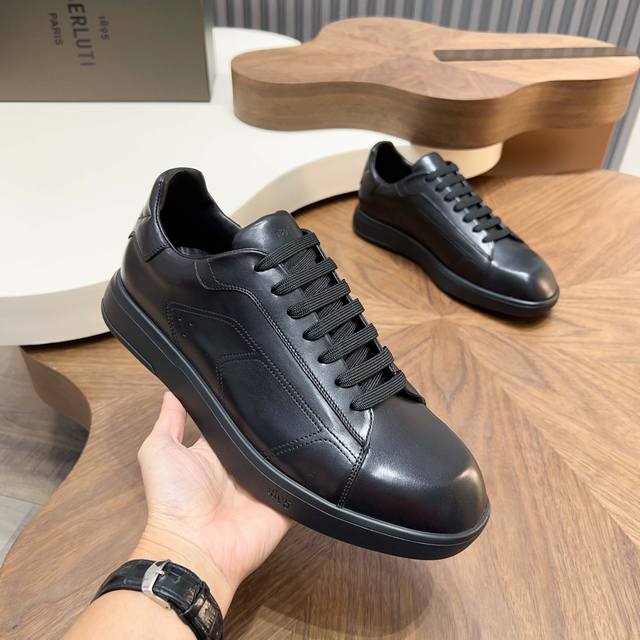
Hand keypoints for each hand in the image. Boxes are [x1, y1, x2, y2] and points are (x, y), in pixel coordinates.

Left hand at [133, 392, 290, 614]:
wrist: (196, 548)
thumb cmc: (172, 501)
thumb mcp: (159, 450)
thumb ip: (169, 420)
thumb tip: (174, 388)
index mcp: (216, 451)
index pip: (235, 420)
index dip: (242, 403)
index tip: (256, 375)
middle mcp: (242, 465)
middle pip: (263, 435)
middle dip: (274, 418)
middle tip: (289, 390)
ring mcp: (265, 484)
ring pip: (286, 455)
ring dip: (294, 441)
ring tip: (311, 412)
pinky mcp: (285, 501)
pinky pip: (305, 482)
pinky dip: (312, 470)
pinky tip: (322, 447)